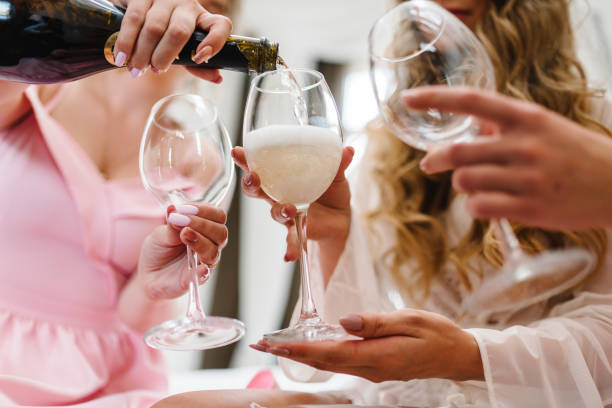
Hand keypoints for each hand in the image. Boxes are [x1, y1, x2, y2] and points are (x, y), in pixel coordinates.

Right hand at [113, 0, 231, 81]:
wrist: (139, 7)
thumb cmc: (167, 35)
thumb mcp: (184, 48)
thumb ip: (198, 65)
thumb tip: (217, 78)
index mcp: (203, 20)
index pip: (220, 26)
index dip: (215, 42)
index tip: (200, 58)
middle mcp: (187, 6)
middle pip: (179, 31)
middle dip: (165, 55)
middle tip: (155, 70)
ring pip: (154, 27)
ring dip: (143, 52)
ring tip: (136, 69)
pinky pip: (134, 19)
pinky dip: (127, 41)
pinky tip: (121, 57)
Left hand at [137, 203, 227, 299]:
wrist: (148, 274)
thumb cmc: (158, 250)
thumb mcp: (160, 233)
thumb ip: (170, 225)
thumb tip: (174, 209)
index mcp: (205, 229)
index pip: (217, 216)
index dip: (205, 210)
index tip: (185, 209)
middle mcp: (209, 244)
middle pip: (221, 232)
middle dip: (202, 224)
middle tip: (182, 222)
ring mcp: (205, 262)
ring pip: (214, 251)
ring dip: (200, 241)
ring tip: (183, 235)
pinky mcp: (197, 279)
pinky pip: (205, 274)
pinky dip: (203, 270)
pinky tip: (198, 266)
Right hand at [231, 146, 353, 284]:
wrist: (341, 219)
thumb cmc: (331, 193)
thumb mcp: (336, 175)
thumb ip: (339, 163)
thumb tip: (348, 149)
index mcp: (285, 179)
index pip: (262, 166)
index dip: (248, 160)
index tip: (238, 152)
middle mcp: (281, 196)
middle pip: (257, 190)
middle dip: (251, 184)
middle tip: (254, 178)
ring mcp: (288, 215)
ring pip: (275, 212)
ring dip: (280, 210)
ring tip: (290, 209)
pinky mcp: (298, 231)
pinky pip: (291, 240)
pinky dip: (290, 248)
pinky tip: (289, 256)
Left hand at [250, 309, 483, 382]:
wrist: (457, 355)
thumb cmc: (437, 334)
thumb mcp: (410, 320)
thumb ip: (375, 323)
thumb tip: (343, 322)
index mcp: (378, 356)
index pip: (329, 353)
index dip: (298, 349)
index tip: (274, 344)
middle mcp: (371, 367)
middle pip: (322, 361)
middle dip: (290, 353)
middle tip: (262, 343)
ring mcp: (373, 370)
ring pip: (330, 363)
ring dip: (302, 354)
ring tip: (278, 344)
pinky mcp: (376, 366)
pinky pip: (342, 361)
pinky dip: (320, 355)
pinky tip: (311, 347)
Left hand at [407, 86, 611, 229]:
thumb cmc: (574, 153)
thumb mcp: (544, 126)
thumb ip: (505, 124)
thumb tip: (471, 124)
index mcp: (526, 118)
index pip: (472, 101)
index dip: (435, 98)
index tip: (408, 98)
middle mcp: (525, 145)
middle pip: (458, 151)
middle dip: (436, 158)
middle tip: (430, 163)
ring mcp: (528, 178)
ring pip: (465, 182)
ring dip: (462, 184)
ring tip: (477, 185)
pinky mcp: (530, 208)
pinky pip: (479, 207)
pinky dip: (474, 206)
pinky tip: (486, 204)